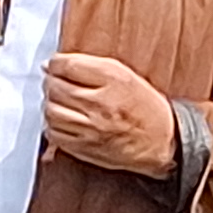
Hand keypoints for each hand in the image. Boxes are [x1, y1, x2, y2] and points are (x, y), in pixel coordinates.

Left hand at [42, 53, 179, 177]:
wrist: (161, 140)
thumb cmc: (144, 106)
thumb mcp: (124, 75)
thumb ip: (89, 65)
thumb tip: (51, 65)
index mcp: (113, 79)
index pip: (67, 65)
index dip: (55, 64)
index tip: (55, 66)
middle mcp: (100, 103)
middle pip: (55, 88)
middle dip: (51, 83)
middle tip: (56, 83)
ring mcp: (92, 128)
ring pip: (51, 111)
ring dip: (50, 104)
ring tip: (60, 102)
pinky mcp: (85, 148)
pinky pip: (54, 133)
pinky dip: (53, 125)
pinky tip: (64, 120)